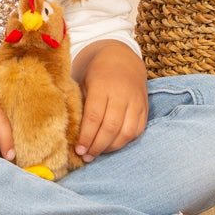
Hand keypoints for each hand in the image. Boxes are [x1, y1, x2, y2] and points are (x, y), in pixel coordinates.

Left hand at [75, 44, 147, 159]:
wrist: (122, 58)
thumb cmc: (96, 72)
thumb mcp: (83, 80)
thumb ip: (79, 103)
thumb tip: (69, 131)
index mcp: (102, 85)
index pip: (94, 116)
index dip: (86, 136)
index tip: (78, 149)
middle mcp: (122, 94)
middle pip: (111, 127)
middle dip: (97, 146)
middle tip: (87, 156)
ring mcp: (136, 101)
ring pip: (126, 132)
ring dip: (111, 147)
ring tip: (97, 153)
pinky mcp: (145, 108)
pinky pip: (137, 131)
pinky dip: (125, 141)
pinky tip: (112, 145)